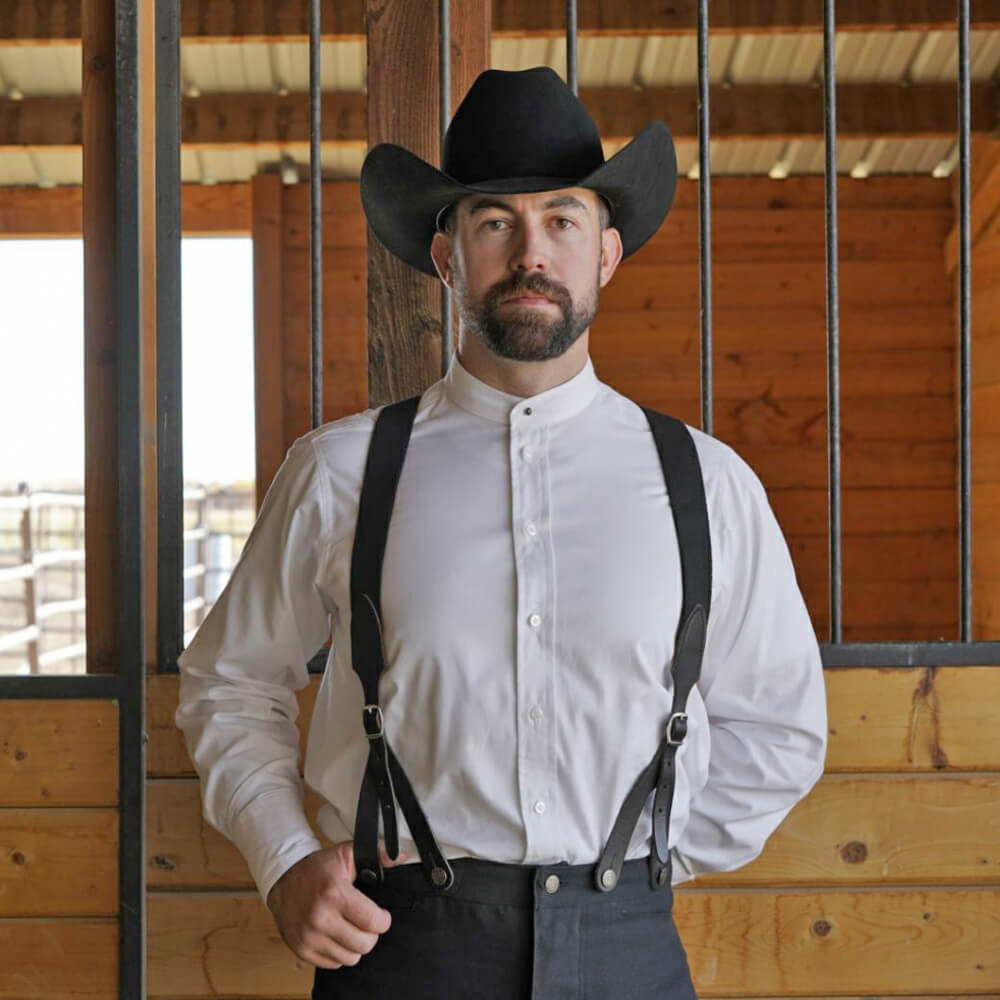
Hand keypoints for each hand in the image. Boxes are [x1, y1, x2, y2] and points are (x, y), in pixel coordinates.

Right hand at [266, 840, 408, 968]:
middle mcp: (320, 918)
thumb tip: (399, 856)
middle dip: (372, 934)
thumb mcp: (346, 853)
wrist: (282, 879)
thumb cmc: (316, 868)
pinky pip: (332, 964)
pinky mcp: (302, 950)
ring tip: (351, 929)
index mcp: (334, 894)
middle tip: (367, 923)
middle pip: (364, 944)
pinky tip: (337, 936)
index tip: (382, 916)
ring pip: (350, 958)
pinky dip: (338, 952)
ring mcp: (309, 937)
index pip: (372, 922)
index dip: (384, 921)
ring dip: (355, 945)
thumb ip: (376, 854)